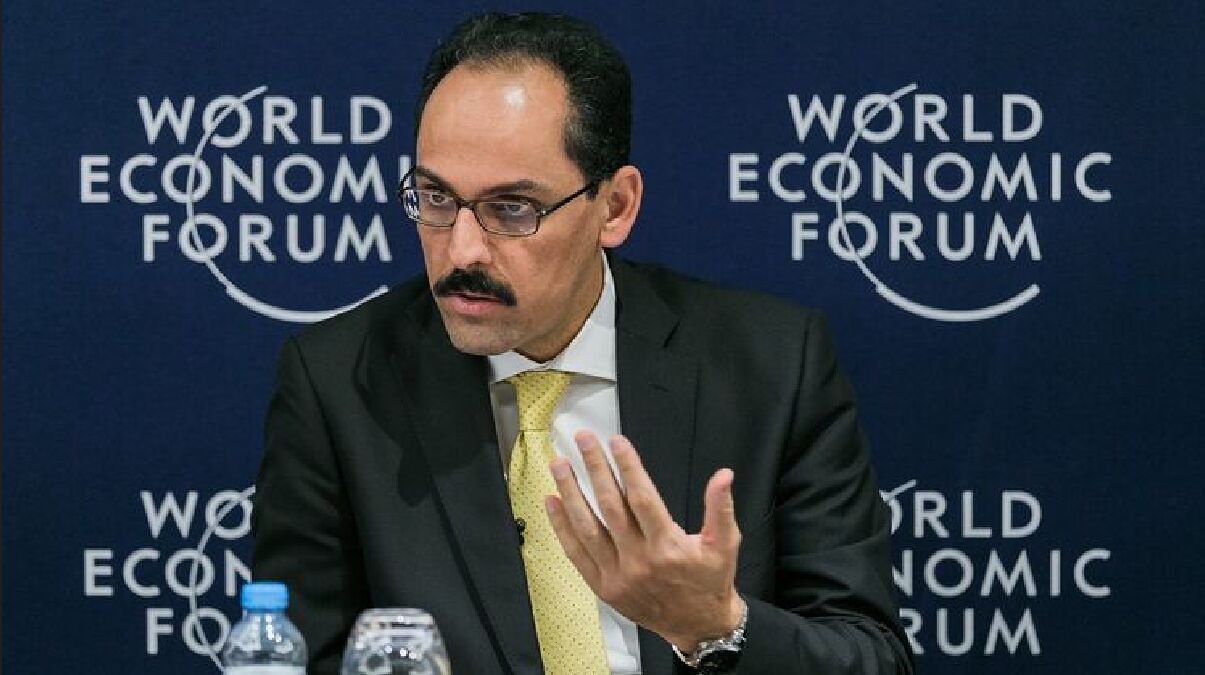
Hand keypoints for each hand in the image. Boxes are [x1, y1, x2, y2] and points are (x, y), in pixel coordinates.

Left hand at [544, 432, 744, 651]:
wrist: (697, 626)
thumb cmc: (709, 582)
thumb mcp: (725, 544)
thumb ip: (720, 507)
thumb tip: (724, 475)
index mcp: (668, 547)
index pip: (642, 498)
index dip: (628, 467)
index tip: (617, 442)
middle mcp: (639, 561)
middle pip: (610, 506)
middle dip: (595, 468)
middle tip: (583, 439)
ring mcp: (618, 575)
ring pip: (587, 528)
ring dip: (571, 493)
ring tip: (559, 464)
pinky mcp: (604, 587)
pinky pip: (576, 554)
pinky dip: (562, 527)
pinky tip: (552, 502)